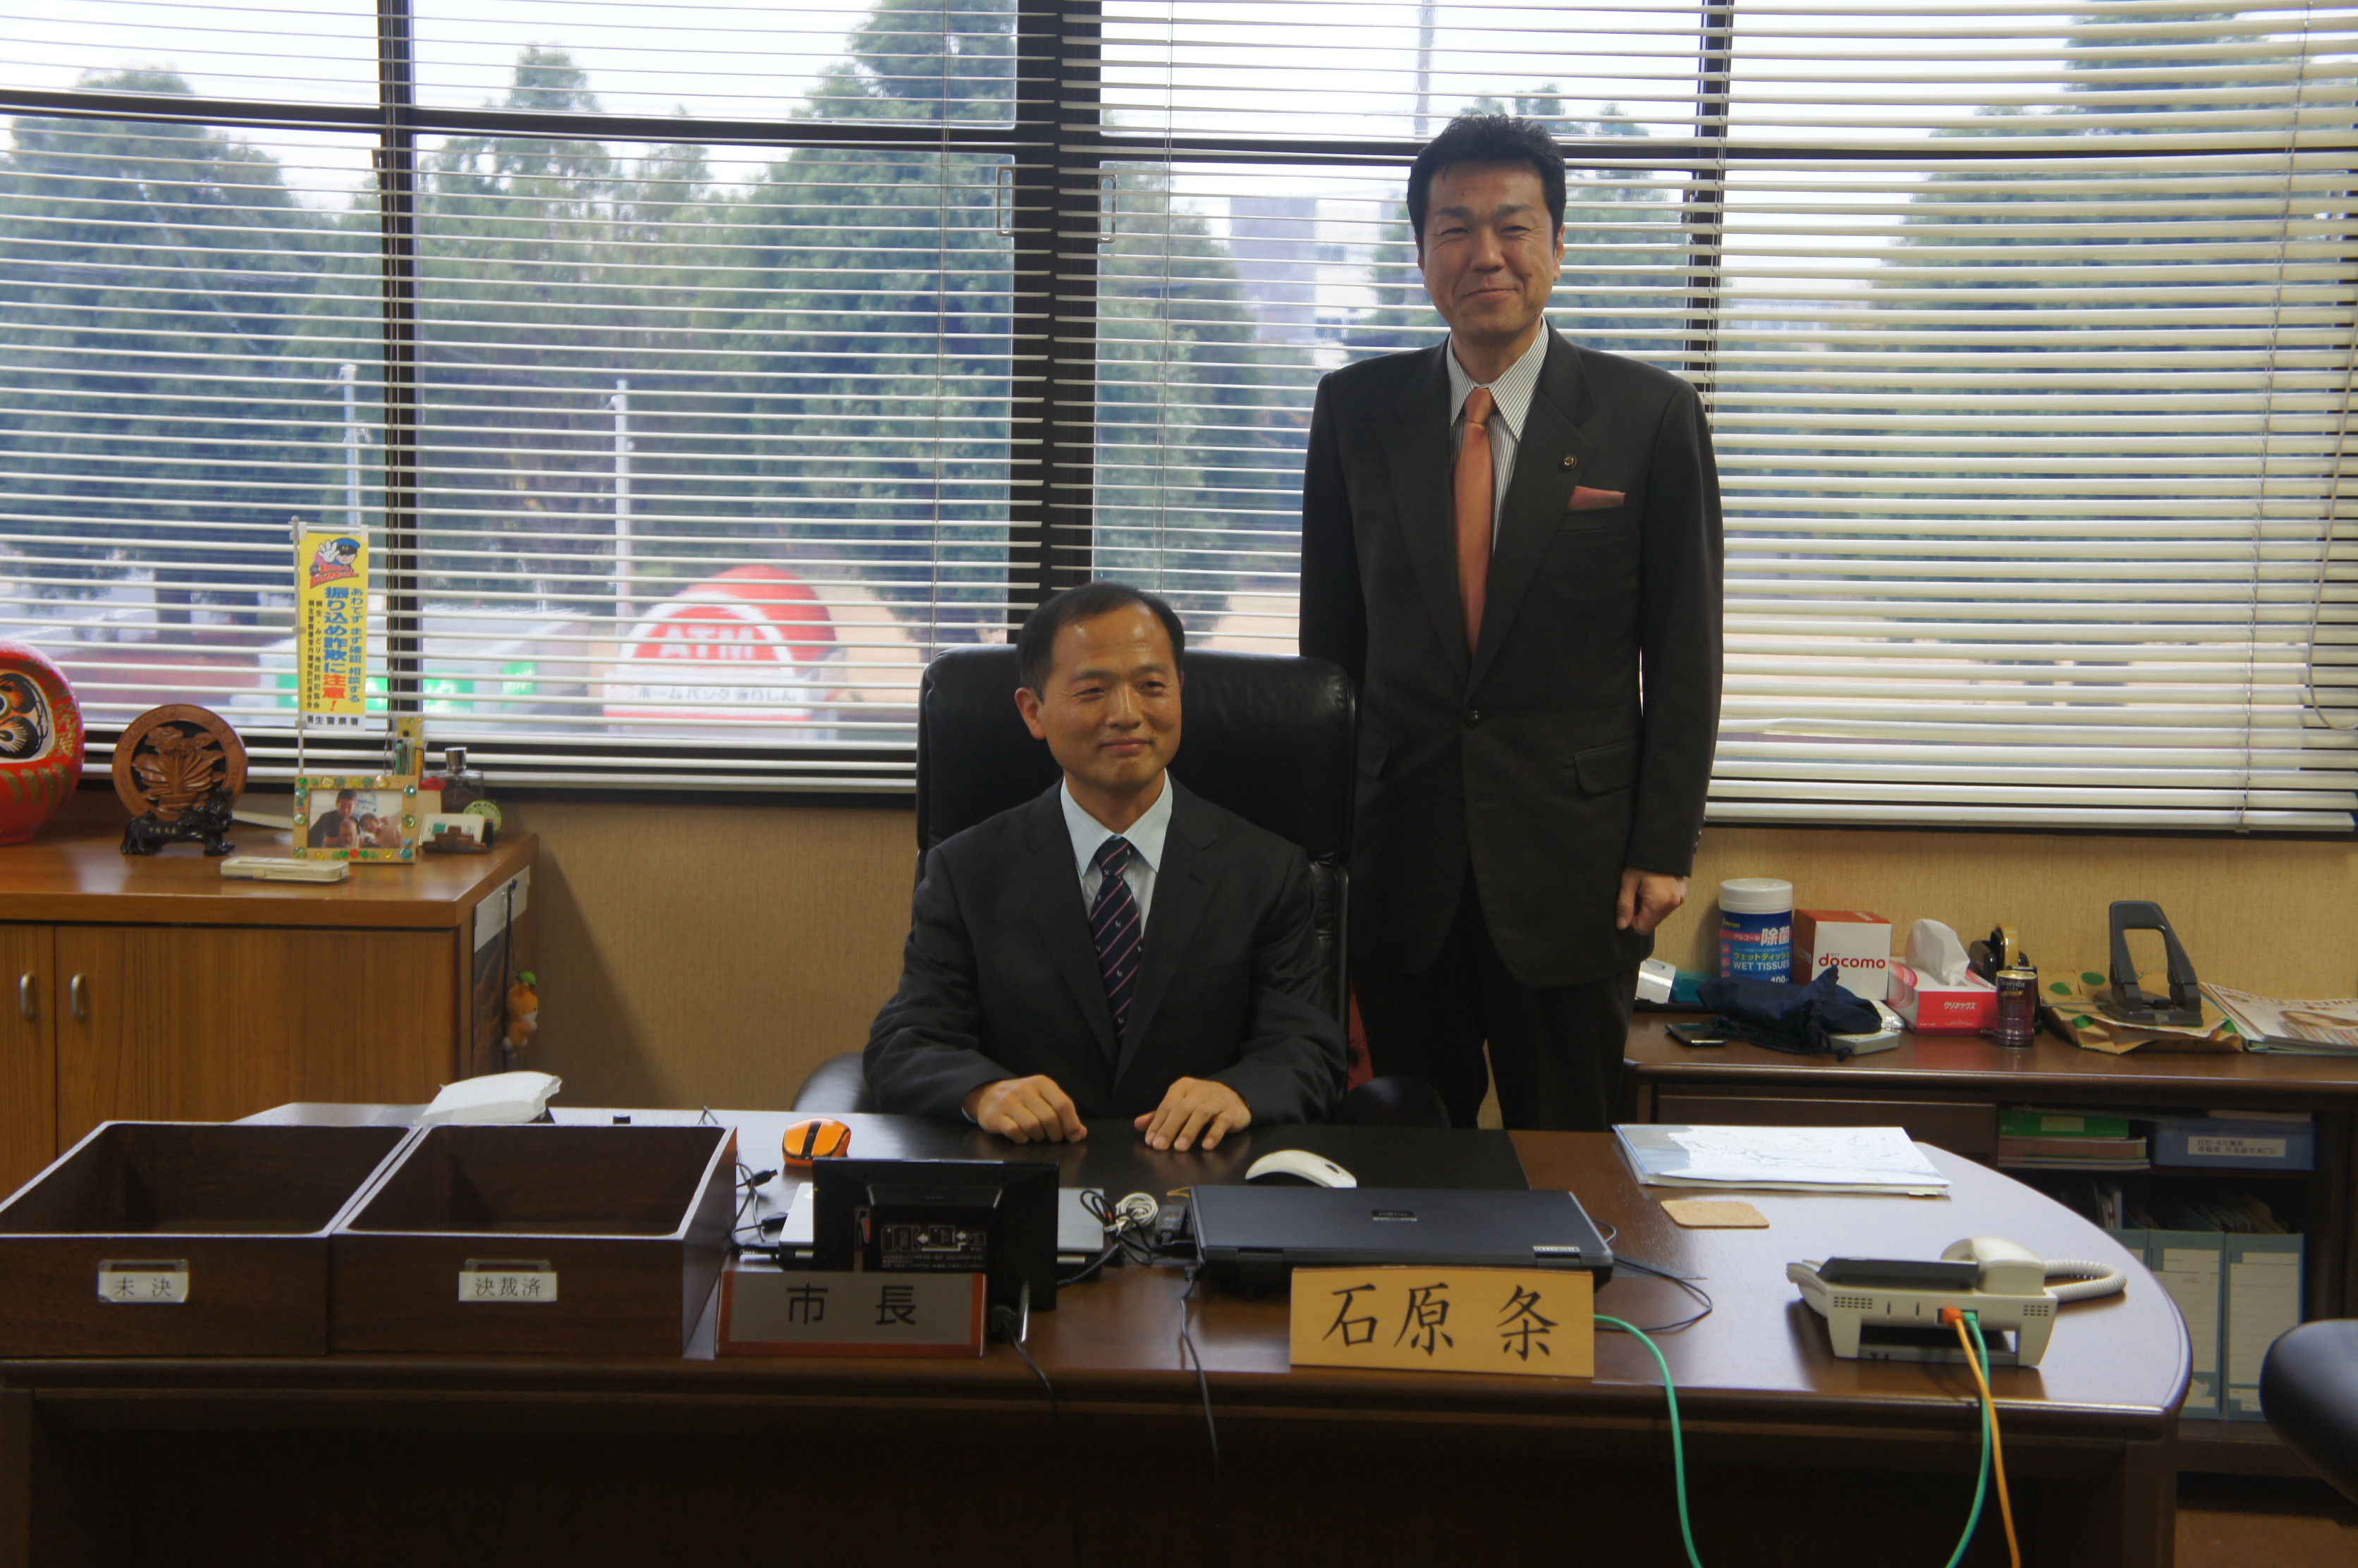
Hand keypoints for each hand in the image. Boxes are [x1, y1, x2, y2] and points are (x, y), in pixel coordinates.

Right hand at [963, 1076, 1086, 1142]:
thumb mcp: (1043, 1099)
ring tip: (1036, 1135)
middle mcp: (1024, 1089)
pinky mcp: (995, 1115)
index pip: (1063, 1104)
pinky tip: (1022, 1136)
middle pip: (1049, 1118)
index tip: (1074, 1136)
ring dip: (1038, 1137)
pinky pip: (1015, 1132)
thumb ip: (1062, 1114)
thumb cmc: (1021, 1100)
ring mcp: (1008, 1101)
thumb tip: (1080, 1133)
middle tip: (1053, 1137)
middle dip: (1055, 1134)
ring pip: (1033, 1126)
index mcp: (1041, 1083)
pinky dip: (1022, 1139)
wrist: (987, 1095)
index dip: (1072, 1124)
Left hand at [1134, 1077, 1250, 1151]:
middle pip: (1182, 1109)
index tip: (1150, 1140)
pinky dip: (1214, 1134)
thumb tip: (1139, 1124)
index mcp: (1183, 1087)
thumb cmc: (1202, 1102)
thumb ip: (1160, 1115)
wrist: (1236, 1096)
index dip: (1157, 1123)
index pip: (1167, 1105)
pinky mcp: (1231, 1111)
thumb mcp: (1181, 1104)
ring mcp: (1217, 1100)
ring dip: (1189, 1131)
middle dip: (1169, 1128)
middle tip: (1160, 1146)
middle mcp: (1199, 1091)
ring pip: (1201, 1114)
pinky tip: (1206, 1145)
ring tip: (1179, 1148)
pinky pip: (1222, 1122)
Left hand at [1617, 868, 1687, 936]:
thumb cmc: (1641, 862)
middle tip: (1636, 893)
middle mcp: (1674, 903)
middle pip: (1651, 922)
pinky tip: (1653, 887)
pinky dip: (1658, 901)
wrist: (1661, 845)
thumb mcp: (1628, 882)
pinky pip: (1666, 906)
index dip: (1632, 919)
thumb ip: (1624, 905)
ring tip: (1645, 889)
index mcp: (1660, 902)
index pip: (1643, 928)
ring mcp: (1680, 899)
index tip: (1630, 902)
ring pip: (1659, 915)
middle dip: (1641, 912)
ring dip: (1649, 907)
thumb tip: (1622, 925)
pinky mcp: (1682, 894)